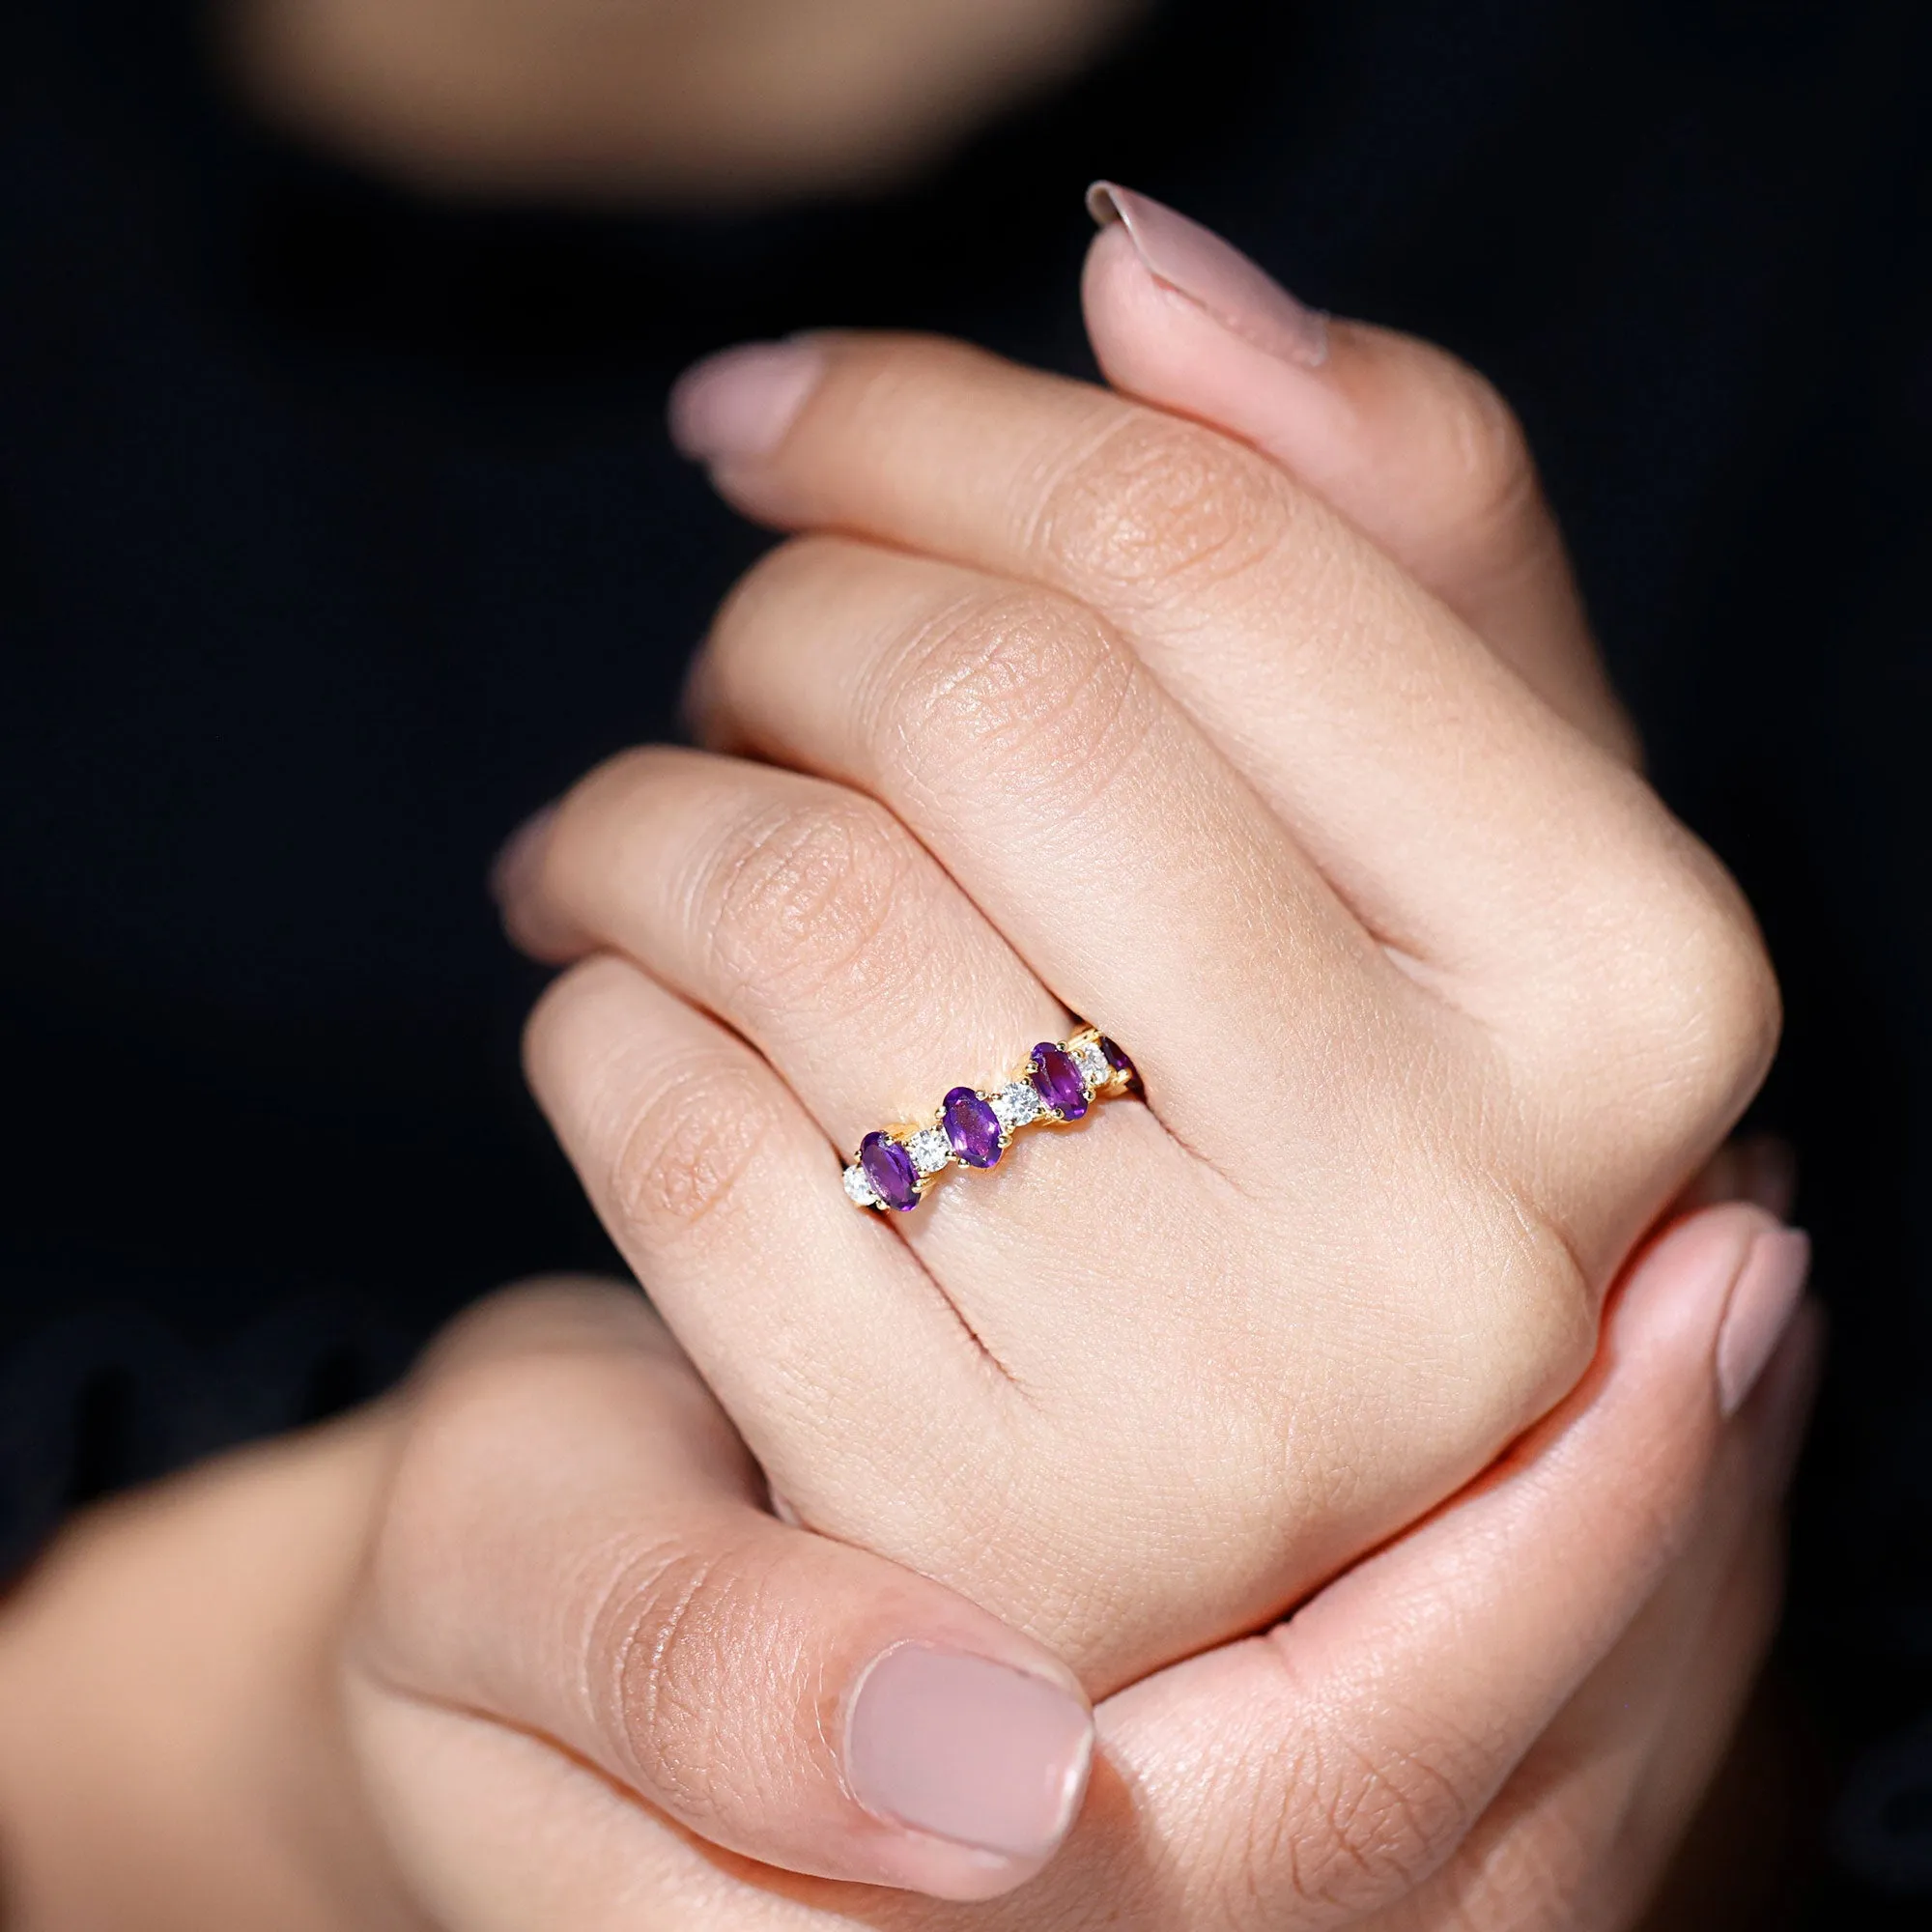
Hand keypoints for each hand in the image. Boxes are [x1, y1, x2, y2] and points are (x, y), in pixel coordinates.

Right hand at [0, 1206, 1814, 1926]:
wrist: (495, 1636)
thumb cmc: (492, 1594)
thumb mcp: (506, 1596)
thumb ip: (680, 1682)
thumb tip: (974, 1765)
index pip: (1334, 1811)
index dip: (1535, 1565)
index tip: (1676, 1306)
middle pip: (1494, 1817)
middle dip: (1650, 1536)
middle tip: (1743, 1259)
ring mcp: (1174, 1913)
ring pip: (1527, 1788)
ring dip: (1645, 1547)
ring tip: (1713, 1303)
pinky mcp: (1210, 1832)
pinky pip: (1476, 1742)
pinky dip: (1572, 1569)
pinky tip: (1602, 1397)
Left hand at [499, 195, 1779, 1695]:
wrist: (1204, 1457)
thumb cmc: (1300, 1081)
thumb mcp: (1422, 814)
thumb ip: (1367, 522)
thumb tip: (1145, 274)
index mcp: (1630, 991)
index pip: (1208, 546)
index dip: (934, 424)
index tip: (777, 420)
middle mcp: (1463, 1232)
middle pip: (987, 706)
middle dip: (788, 620)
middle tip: (744, 670)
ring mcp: (1217, 1422)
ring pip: (792, 907)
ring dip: (645, 807)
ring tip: (642, 835)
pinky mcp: (957, 1533)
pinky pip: (666, 1138)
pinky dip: (595, 1009)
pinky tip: (630, 1010)